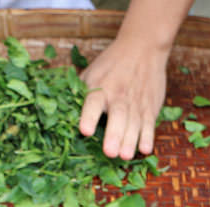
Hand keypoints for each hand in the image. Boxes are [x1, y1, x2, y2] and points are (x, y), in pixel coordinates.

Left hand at [78, 36, 168, 158]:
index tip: (85, 131)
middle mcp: (118, 95)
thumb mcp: (91, 72)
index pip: (93, 102)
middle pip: (117, 115)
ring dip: (130, 141)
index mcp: (100, 87)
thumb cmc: (111, 64)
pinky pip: (150, 123)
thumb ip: (79, 92)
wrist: (143, 47)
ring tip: (125, 156)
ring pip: (134, 123)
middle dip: (114, 134)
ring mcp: (136, 102)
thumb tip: (59, 113)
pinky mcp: (150, 107)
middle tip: (109, 153)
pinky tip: (145, 150)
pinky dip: (148, 137)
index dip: (89, 116)